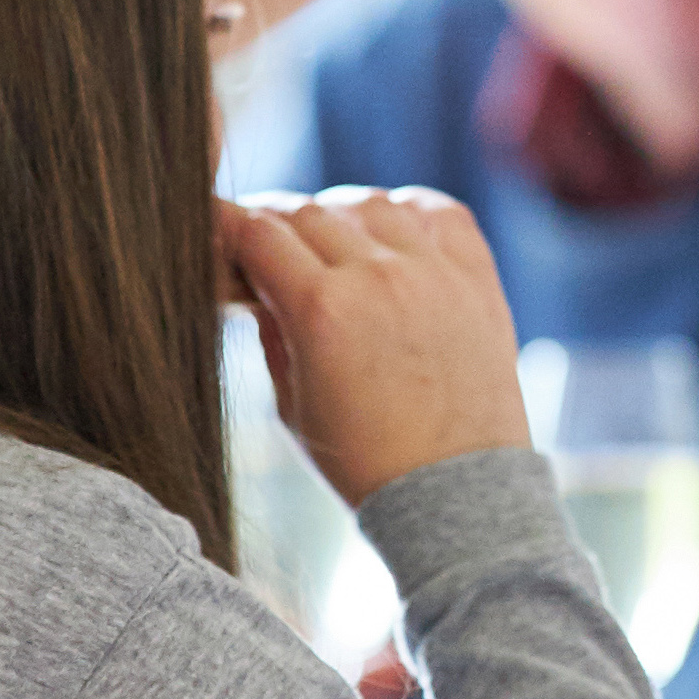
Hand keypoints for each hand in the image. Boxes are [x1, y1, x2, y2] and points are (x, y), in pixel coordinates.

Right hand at [217, 186, 531, 504]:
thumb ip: (271, 332)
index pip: (256, 232)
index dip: (229, 230)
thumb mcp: (290, 405)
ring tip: (329, 247)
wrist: (453, 493)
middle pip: (307, 212)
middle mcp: (377, 276)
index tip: (222, 237)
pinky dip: (406, 211)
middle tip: (270, 253)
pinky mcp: (477, 278)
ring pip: (368, 205)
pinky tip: (390, 233)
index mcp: (321, 309)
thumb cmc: (364, 462)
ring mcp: (433, 272)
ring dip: (338, 217)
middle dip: (277, 229)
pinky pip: (437, 212)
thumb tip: (259, 285)